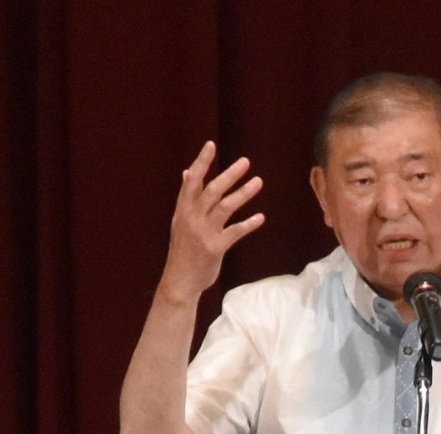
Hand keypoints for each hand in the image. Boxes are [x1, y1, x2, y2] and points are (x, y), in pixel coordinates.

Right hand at [161, 141, 264, 302]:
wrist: (179, 281)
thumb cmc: (183, 250)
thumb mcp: (180, 222)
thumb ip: (187, 198)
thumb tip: (188, 173)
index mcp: (183, 210)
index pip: (192, 181)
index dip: (202, 163)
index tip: (211, 145)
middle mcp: (192, 218)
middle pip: (211, 191)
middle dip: (229, 175)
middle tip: (246, 162)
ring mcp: (203, 232)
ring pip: (225, 207)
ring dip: (243, 193)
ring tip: (259, 182)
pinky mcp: (215, 247)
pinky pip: (235, 232)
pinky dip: (248, 224)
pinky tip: (261, 218)